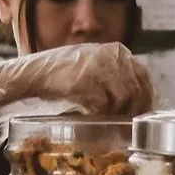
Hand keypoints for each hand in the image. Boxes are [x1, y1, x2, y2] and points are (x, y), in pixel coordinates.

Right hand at [0, 42, 154, 118]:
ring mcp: (99, 66)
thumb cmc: (61, 77)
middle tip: (126, 124)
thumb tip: (140, 101)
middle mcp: (112, 54)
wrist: (29, 76)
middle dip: (135, 109)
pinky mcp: (86, 79)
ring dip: (118, 113)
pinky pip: (104, 104)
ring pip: (125, 98)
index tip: (140, 116)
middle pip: (138, 88)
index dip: (145, 99)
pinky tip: (91, 115)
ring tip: (105, 119)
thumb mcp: (94, 69)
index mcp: (117, 50)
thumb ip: (116, 78)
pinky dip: (100, 113)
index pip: (144, 76)